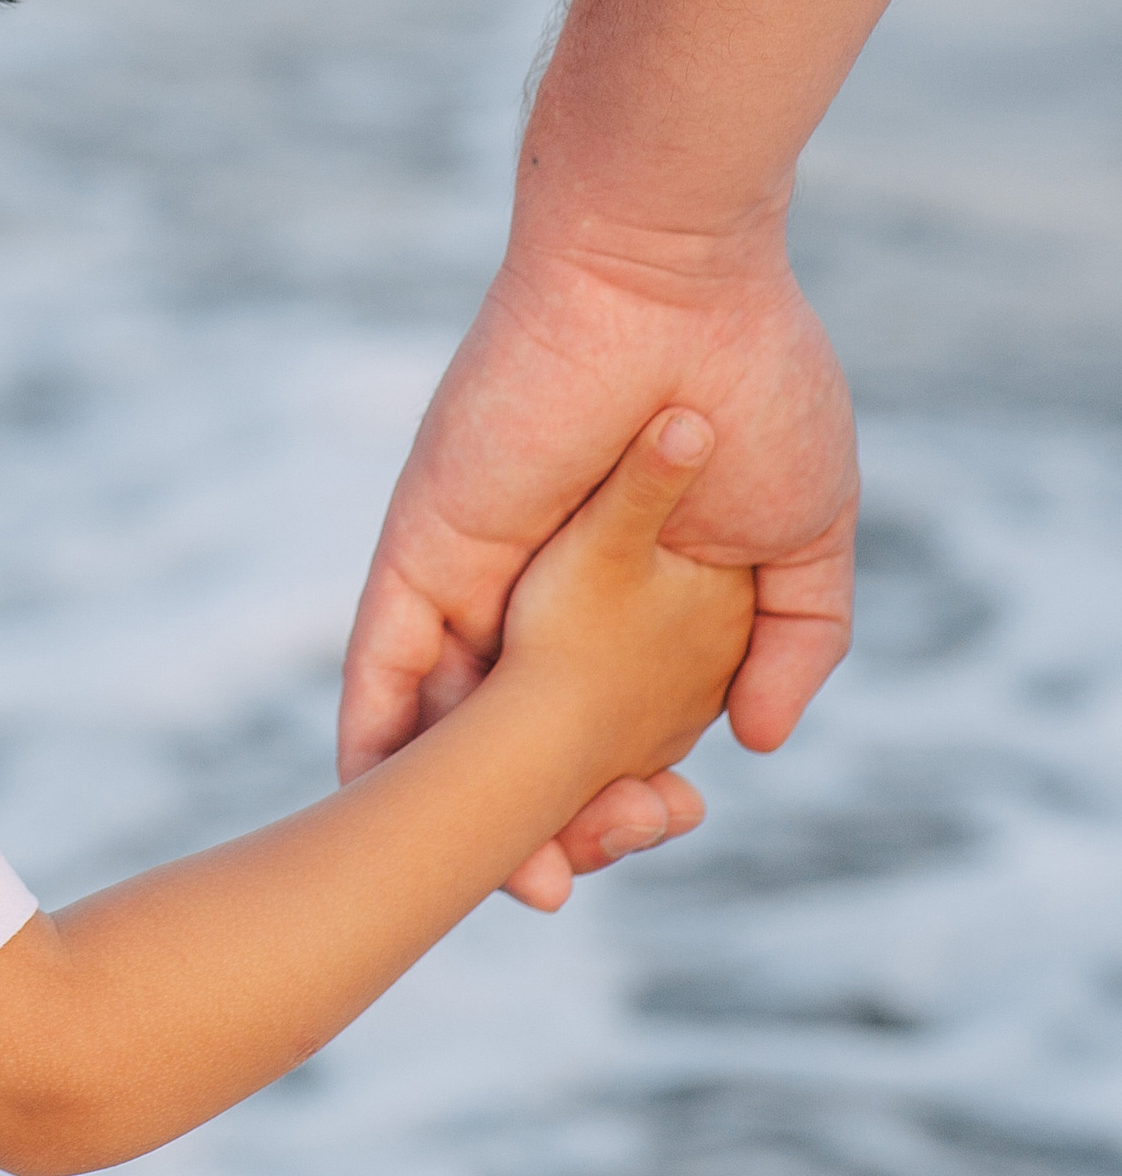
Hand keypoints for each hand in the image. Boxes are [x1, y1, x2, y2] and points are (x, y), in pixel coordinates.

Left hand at [341, 235, 855, 908]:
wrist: (673, 283)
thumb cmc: (751, 379)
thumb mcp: (801, 532)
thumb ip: (795, 639)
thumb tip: (760, 743)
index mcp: (624, 594)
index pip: (601, 724)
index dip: (617, 796)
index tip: (651, 834)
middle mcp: (538, 593)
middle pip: (509, 739)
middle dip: (529, 826)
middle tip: (558, 892)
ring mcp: (474, 571)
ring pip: (438, 723)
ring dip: (451, 811)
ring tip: (500, 882)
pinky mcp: (425, 547)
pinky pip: (379, 659)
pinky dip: (376, 739)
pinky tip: (374, 809)